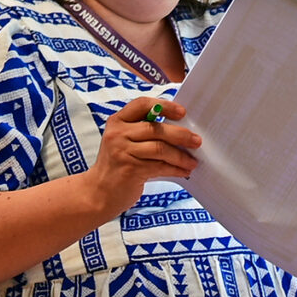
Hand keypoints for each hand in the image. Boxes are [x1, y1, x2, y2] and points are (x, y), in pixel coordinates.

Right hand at [92, 94, 201, 216]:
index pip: (142, 104)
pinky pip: (160, 166)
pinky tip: (184, 171)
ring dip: (181, 156)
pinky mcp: (130, 169)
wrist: (99, 192)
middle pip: (156, 128)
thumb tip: (179, 129)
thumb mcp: (123, 141)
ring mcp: (123, 151)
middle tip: (197, 141)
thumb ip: (143, 131)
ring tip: (193, 161)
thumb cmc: (117, 165)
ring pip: (161, 149)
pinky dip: (175, 169)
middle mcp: (118, 134)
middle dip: (181, 135)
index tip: (182, 112)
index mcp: (117, 121)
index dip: (164, 106)